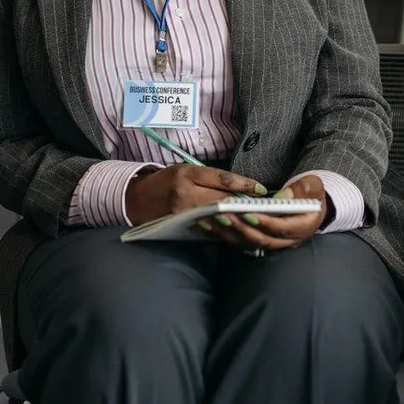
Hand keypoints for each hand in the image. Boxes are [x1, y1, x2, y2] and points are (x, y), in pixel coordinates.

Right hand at [124, 164, 264, 226]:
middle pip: (223, 201)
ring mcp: (184, 214)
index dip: (244, 184)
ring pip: (219, 220)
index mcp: (188, 176)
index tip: (261, 189)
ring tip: (258, 222)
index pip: (222, 180)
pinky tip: (241, 233)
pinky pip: (210, 231)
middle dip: (246, 205)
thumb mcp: (187, 170)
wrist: (138, 199)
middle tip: (265, 208)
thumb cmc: (167, 181)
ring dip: (239, 222)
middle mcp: (186, 195)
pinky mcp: (183, 228)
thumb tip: (242, 187)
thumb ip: (212, 178)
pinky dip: (226, 232)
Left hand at [216, 174, 331, 251]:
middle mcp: (290, 239)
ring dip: (232, 232)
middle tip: (224, 215)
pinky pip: (245, 241)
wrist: (310, 205)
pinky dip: (229, 234)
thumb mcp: (312, 185)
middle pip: (263, 239)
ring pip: (251, 242)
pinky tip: (213, 224)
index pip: (282, 228)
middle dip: (242, 228)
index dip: (264, 222)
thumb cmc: (311, 193)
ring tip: (215, 218)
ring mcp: (276, 242)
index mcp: (304, 226)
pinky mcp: (264, 241)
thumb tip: (282, 197)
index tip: (247, 214)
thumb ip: (303, 188)